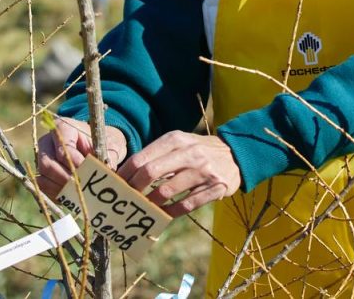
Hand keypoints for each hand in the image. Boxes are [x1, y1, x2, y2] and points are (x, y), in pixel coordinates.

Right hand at [35, 118, 126, 198]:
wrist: (94, 144)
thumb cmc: (101, 142)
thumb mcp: (109, 144)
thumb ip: (109, 154)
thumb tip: (108, 169)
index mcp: (63, 127)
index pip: (63, 150)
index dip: (75, 164)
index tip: (89, 173)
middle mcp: (47, 142)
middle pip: (47, 165)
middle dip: (65, 179)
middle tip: (83, 188)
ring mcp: (41, 158)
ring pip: (43, 178)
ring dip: (61, 189)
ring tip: (80, 194)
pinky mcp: (40, 173)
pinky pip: (44, 188)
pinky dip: (58, 194)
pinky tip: (73, 197)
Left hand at [118, 131, 240, 217]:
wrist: (237, 154)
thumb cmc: (199, 150)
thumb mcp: (180, 143)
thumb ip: (157, 155)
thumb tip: (125, 173)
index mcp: (176, 139)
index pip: (141, 158)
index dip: (124, 174)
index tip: (116, 185)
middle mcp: (190, 152)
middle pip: (150, 173)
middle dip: (134, 189)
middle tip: (128, 199)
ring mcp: (204, 171)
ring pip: (166, 191)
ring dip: (151, 203)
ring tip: (144, 208)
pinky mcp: (215, 187)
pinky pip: (186, 205)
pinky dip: (171, 212)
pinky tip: (164, 214)